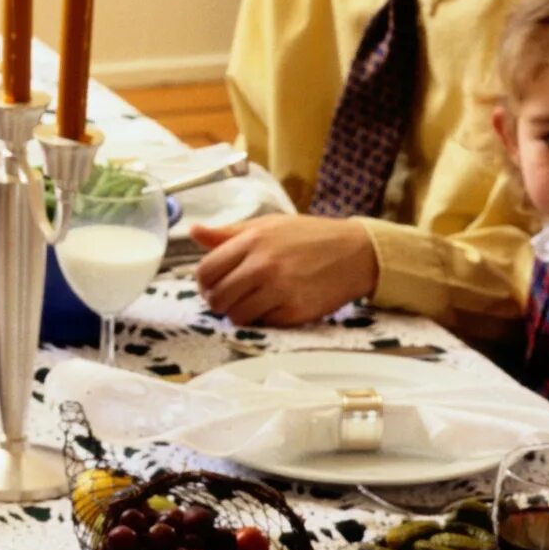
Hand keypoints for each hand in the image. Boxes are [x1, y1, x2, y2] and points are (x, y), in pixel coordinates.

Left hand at [191, 214, 379, 327]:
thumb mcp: (268, 226)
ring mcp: (279, 290)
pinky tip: (275, 305)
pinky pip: (262, 324)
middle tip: (231, 298)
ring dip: (239, 313)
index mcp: (252, 241)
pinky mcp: (294, 311)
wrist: (355, 252)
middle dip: (218, 301)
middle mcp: (263, 265)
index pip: (206, 271)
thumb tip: (193, 231)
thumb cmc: (309, 237)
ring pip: (236, 316)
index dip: (204, 283)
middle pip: (217, 297)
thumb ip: (229, 233)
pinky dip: (263, 319)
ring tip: (252, 303)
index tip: (213, 285)